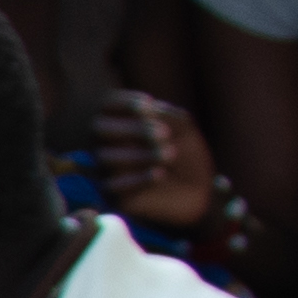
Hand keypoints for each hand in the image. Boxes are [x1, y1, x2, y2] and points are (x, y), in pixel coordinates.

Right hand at [85, 89, 219, 233]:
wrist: (196, 191)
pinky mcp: (112, 194)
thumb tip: (149, 110)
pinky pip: (115, 187)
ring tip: (170, 155)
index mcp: (118, 123)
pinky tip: (160, 174)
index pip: (107, 106)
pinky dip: (138, 178)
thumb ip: (166, 115)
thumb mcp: (182, 127)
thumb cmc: (186, 154)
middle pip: (101, 130)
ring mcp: (105, 169)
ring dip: (140, 154)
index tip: (149, 104)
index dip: (124, 103)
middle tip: (164, 134)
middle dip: (133, 129)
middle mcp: (104, 145)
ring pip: (107, 159)